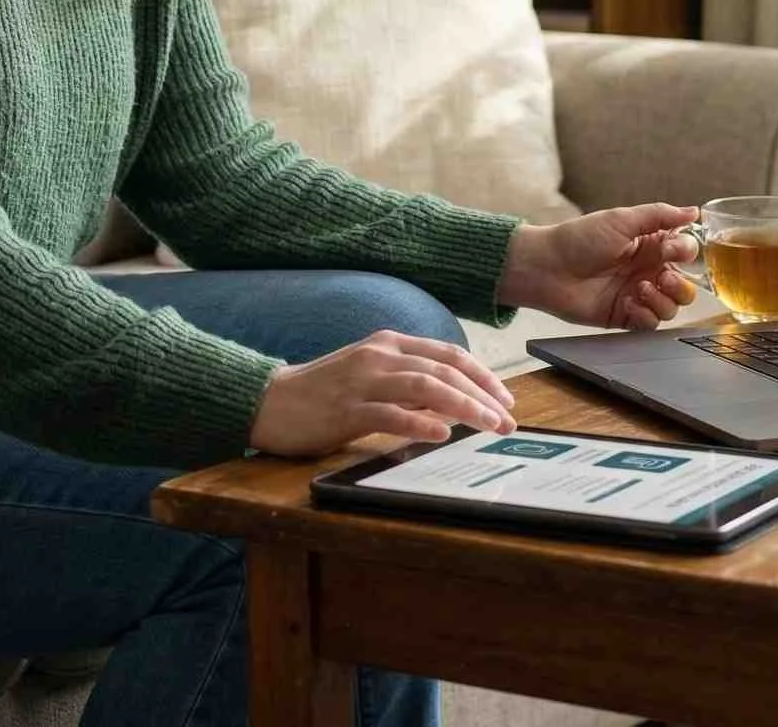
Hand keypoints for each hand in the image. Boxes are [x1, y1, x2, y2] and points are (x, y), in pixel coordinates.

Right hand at [247, 330, 516, 455]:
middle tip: (507, 419)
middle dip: (483, 394)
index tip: (506, 398)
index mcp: (389, 344)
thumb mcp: (372, 378)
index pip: (448, 354)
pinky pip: (390, 414)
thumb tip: (454, 402)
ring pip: (425, 387)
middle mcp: (379, 357)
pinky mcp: (345, 410)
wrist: (269, 401)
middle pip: (444, 370)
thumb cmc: (324, 393)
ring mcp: (362, 382)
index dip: (483, 375)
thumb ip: (409, 384)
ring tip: (488, 424)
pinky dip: (420, 422)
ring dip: (464, 406)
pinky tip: (442, 433)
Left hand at [496, 204, 701, 329]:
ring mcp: (637, 295)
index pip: (685, 251)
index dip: (684, 252)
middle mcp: (647, 271)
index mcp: (649, 245)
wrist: (547, 267)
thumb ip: (660, 215)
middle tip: (660, 277)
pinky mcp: (624, 316)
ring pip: (672, 308)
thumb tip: (694, 211)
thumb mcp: (621, 219)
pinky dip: (645, 315)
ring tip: (638, 289)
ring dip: (662, 300)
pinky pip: (651, 324)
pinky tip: (627, 303)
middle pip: (686, 286)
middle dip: (680, 284)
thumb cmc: (580, 238)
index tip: (669, 249)